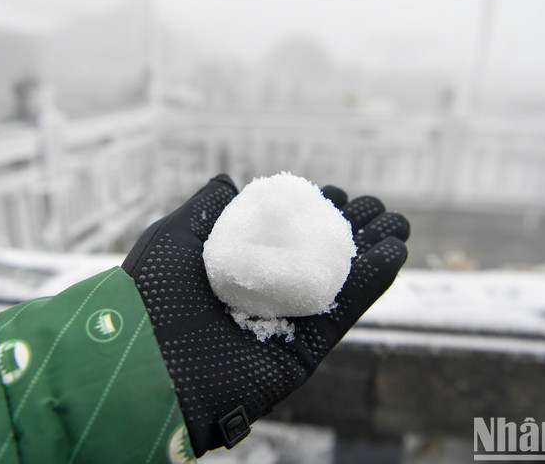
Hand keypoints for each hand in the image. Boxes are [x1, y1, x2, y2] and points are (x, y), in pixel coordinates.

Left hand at [121, 175, 408, 455]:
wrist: (145, 363)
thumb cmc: (151, 294)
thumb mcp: (174, 237)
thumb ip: (207, 209)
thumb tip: (230, 182)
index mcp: (234, 267)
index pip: (284, 235)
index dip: (312, 212)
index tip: (335, 193)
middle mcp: (263, 294)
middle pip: (317, 257)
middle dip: (350, 230)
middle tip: (378, 207)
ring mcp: (284, 323)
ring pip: (337, 282)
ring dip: (371, 253)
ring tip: (399, 225)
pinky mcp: (302, 352)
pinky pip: (342, 312)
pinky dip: (370, 283)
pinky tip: (393, 253)